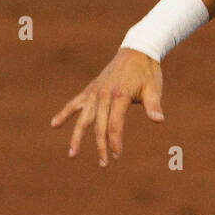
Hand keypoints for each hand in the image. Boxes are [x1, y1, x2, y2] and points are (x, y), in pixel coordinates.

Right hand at [50, 48, 164, 165]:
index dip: (115, 141)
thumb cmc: (148, 72)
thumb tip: (159, 120)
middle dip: (101, 146)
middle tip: (103, 164)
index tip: (117, 155)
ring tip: (72, 154)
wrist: (136, 51)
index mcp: (119, 95)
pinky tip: (54, 124)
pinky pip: (75, 103)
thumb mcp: (154, 88)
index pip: (114, 124)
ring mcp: (94, 92)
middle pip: (99, 126)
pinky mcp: (90, 89)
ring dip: (78, 136)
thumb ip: (153, 105)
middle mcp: (103, 95)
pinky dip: (65, 113)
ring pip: (83, 118)